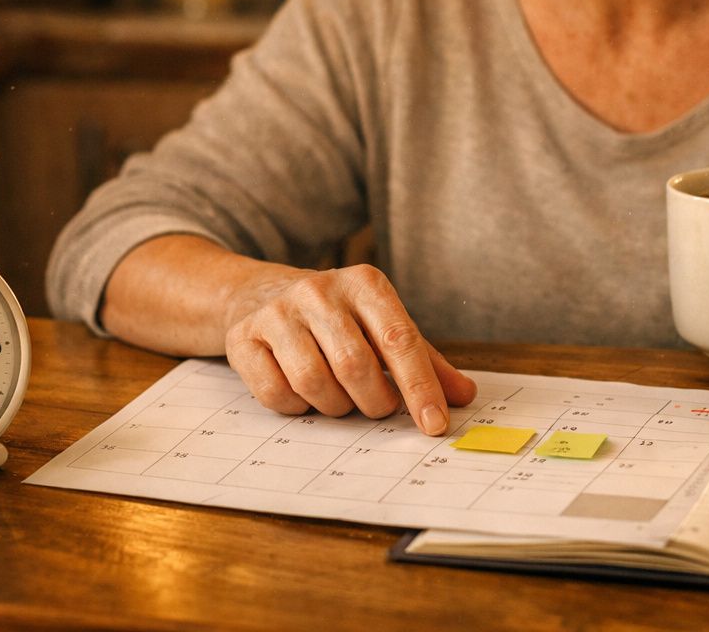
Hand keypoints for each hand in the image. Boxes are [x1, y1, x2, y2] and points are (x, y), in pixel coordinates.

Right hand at [222, 264, 476, 435]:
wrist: (262, 295)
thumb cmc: (339, 320)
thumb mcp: (383, 327)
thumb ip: (424, 361)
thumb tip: (465, 395)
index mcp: (364, 283)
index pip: (399, 339)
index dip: (419, 387)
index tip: (434, 425)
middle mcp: (319, 290)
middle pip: (355, 365)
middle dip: (373, 402)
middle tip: (377, 407)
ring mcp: (277, 311)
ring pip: (313, 382)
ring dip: (334, 406)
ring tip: (340, 398)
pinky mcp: (244, 336)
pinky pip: (276, 393)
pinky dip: (295, 407)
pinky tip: (302, 393)